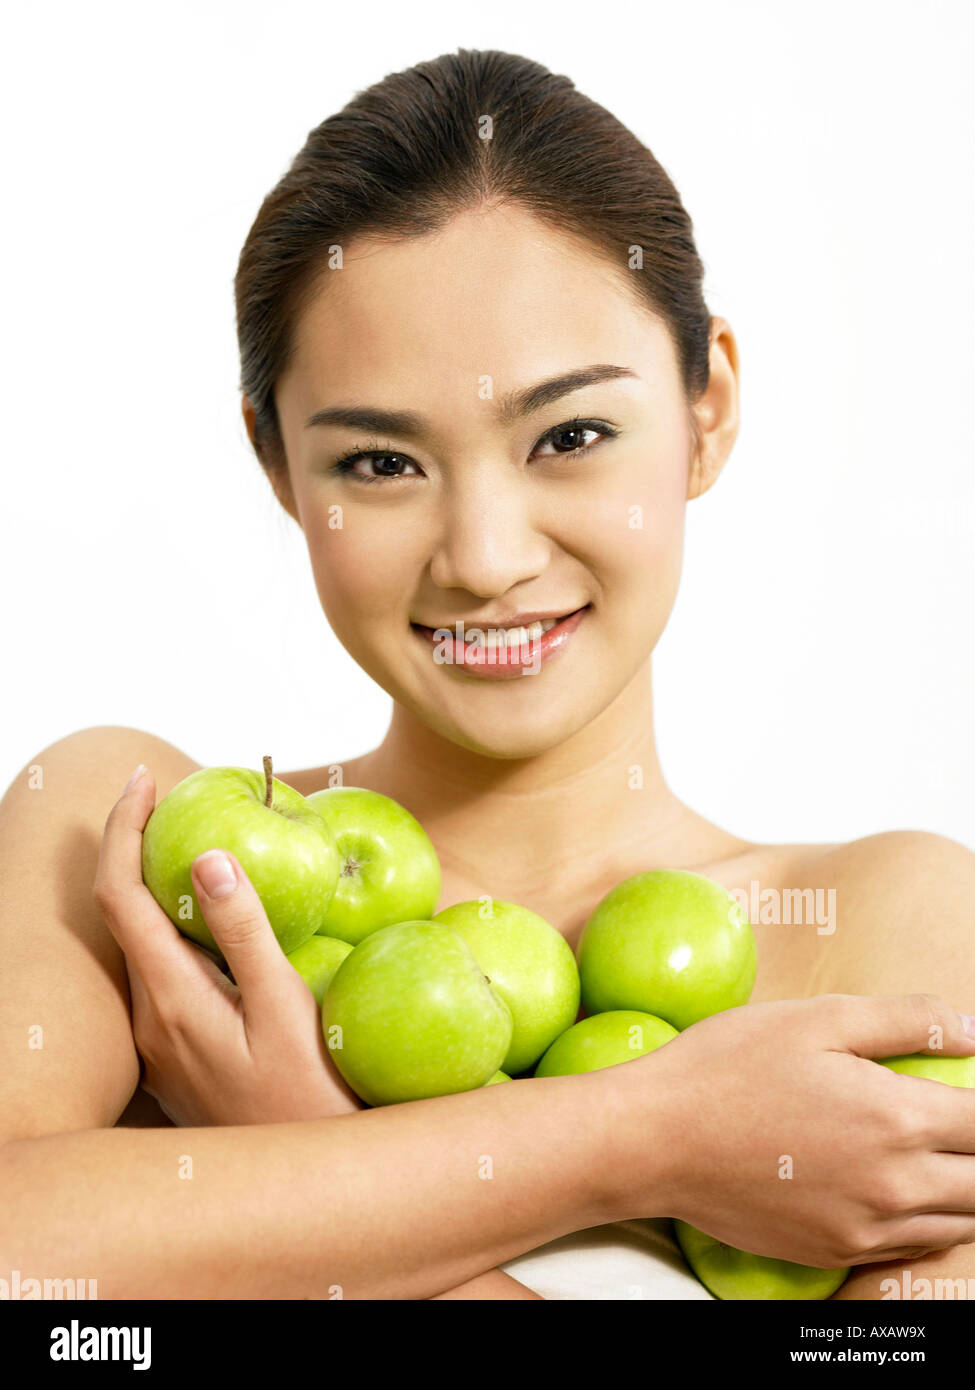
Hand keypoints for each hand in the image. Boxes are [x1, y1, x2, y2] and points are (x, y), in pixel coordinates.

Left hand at [92, 764, 361, 1125]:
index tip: (145, 777)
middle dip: (133, 844)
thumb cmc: (311, 1094)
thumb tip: (208, 856)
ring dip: (152, 883)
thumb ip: (245, 933)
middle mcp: (150, 1019)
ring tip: (187, 834)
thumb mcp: (285, 1009)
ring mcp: (160, 1041)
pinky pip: (162, 970)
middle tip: (168, 792)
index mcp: (170, 1000)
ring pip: (139, 942)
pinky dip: (173, 922)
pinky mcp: (179, 1053)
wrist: (306, 1184)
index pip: (121, 896)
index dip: (125, 829)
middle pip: (119, 913)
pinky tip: (209, 912)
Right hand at [616, 992, 974, 1267]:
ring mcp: (866, 1228)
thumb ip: (904, 1020)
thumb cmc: (728, 1066)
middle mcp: (894, 1186)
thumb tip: (971, 1030)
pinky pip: (911, 1246)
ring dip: (964, 1189)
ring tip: (943, 1154)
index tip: (971, 1088)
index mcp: (895, 1119)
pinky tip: (902, 1186)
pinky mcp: (836, 1253)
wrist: (655, 1140)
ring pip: (958, 1223)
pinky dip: (926, 1219)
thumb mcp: (815, 1018)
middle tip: (956, 1123)